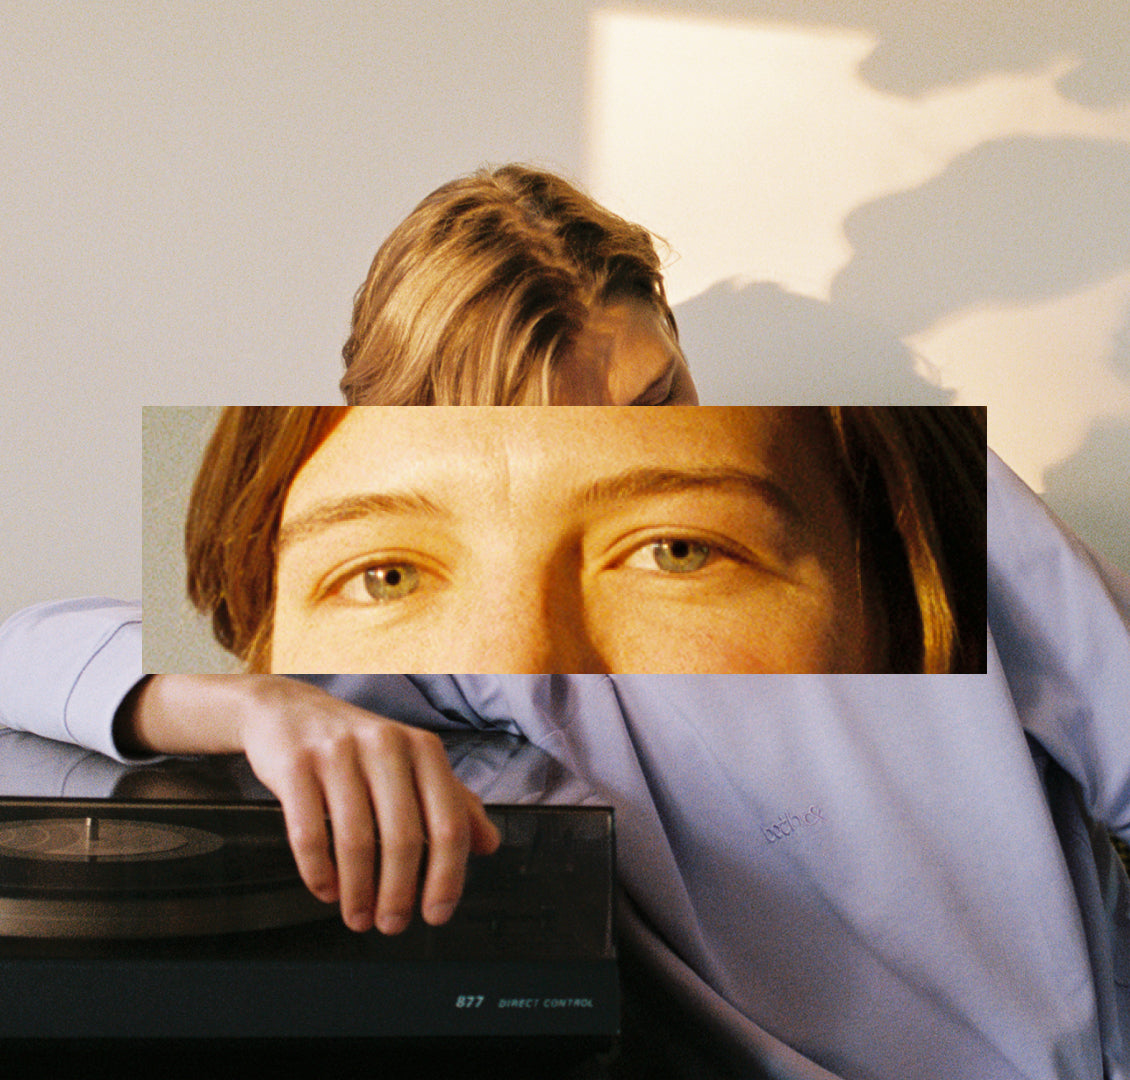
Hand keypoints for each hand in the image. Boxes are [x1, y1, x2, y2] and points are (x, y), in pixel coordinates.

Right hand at [121, 675, 499, 932]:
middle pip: (403, 838)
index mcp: (423, 747)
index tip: (438, 913)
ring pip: (356, 840)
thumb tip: (488, 844)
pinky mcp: (295, 765)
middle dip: (400, 894)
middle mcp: (385, 745)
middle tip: (393, 924)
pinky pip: (308, 833)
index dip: (448, 876)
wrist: (288, 710)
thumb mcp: (412, 762)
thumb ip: (452, 800)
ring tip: (360, 917)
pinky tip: (327, 891)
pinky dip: (319, 873)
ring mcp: (337, 753)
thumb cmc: (357, 745)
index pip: (448, 822)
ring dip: (359, 892)